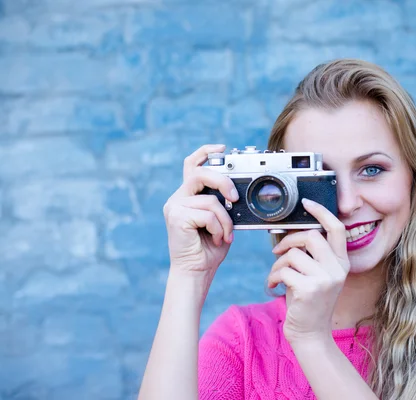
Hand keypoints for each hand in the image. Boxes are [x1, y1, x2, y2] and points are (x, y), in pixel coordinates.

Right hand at [163, 144, 238, 279]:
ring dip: (225, 220)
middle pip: (201, 173)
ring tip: (224, 235)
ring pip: (210, 200)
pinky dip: (219, 228)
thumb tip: (235, 193)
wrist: (196, 272)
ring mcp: (175, 206)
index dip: (205, 152)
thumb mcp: (221, 221)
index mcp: (188, 196)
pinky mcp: (176, 217)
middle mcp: (178, 198)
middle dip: (223, 182)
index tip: (221, 148)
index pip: (192, 165)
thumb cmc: (209, 249)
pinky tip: (215, 239)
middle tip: (235, 198)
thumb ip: (222, 203)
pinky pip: (208, 213)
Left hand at [268, 198, 349, 343]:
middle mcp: (337, 269)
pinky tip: (275, 287)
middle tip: (278, 250)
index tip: (306, 203)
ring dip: (278, 264)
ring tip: (277, 276)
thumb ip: (312, 255)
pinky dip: (274, 277)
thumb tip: (293, 233)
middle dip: (290, 240)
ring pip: (293, 254)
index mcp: (342, 263)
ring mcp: (325, 279)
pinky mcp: (309, 289)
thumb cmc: (308, 301)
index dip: (321, 212)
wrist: (310, 334)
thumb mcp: (317, 275)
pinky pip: (284, 271)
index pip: (336, 228)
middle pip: (311, 236)